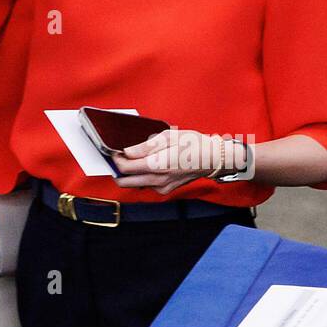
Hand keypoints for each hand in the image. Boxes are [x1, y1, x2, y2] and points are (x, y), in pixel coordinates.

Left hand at [111, 129, 225, 194]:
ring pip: (134, 184)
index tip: (113, 151)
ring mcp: (162, 187)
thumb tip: (127, 151)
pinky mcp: (165, 189)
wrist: (214, 159)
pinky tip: (147, 164)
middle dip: (116, 170)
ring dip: (128, 174)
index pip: (124, 168)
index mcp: (157, 165)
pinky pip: (146, 185)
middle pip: (124, 182)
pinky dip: (141, 176)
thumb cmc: (194, 144)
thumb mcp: (169, 136)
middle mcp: (158, 180)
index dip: (115, 159)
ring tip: (132, 158)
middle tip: (116, 157)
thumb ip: (145, 146)